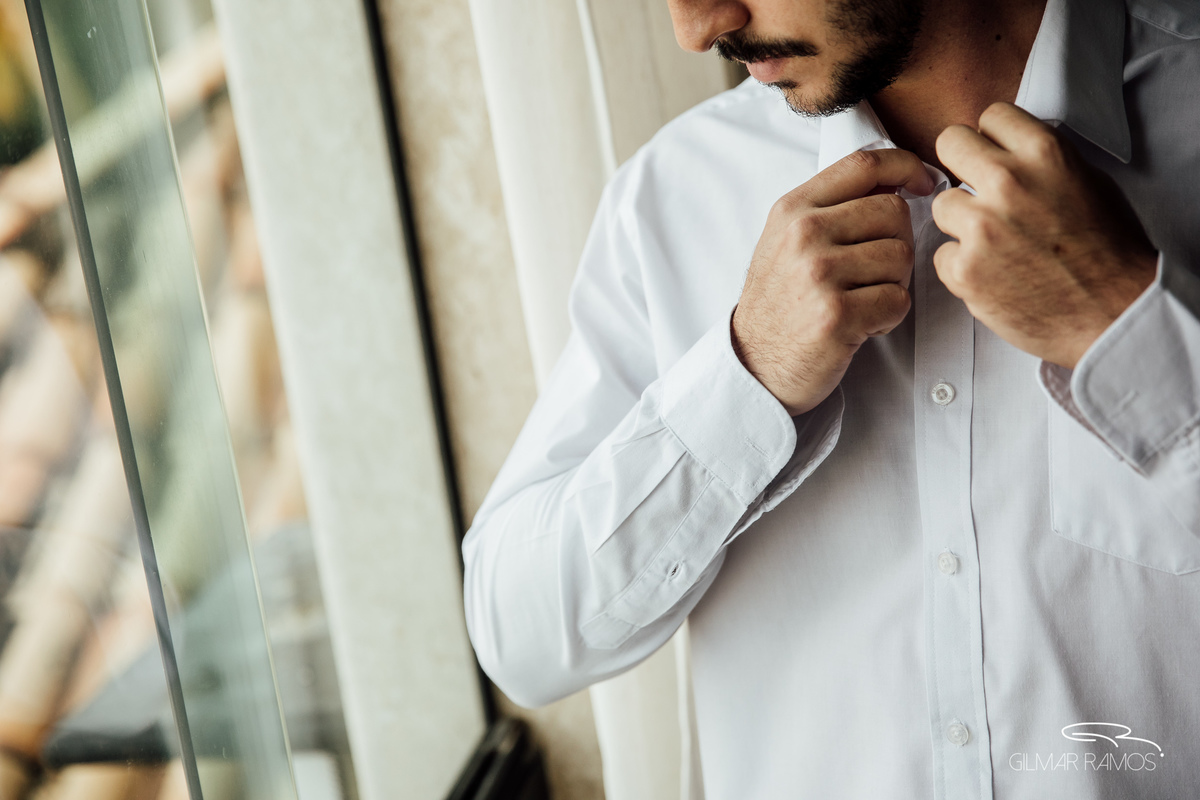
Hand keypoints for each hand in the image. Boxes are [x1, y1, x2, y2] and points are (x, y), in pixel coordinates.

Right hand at [733, 149, 934, 414]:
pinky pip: (897, 300)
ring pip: (901, 256)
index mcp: (793, 210)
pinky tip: (862, 325)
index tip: (925, 182)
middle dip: (898, 242)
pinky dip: (889, 317)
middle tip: (875, 273)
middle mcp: (803, 235)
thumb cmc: (780, 302)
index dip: (906, 166)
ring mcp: (818, 274)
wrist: (754, 364)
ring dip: (894, 283)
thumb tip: (894, 180)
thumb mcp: (788, 241)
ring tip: (863, 300)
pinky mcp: (836, 315)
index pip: (863, 165)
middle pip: (893, 212)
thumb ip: (832, 207)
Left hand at [932, 102, 1157, 368]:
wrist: (1114, 313)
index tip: (993, 155)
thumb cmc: (1109, 253)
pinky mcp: (964, 270)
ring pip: (941, 204)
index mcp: (1044, 154)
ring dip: (960, 221)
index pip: (991, 116)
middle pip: (949, 143)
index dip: (992, 139)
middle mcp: (1008, 183)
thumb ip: (1043, 161)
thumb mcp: (1089, 183)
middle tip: (977, 190)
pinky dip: (961, 266)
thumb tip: (1008, 149)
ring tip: (993, 242)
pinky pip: (942, 254)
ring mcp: (981, 227)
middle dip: (961, 164)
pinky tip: (992, 274)